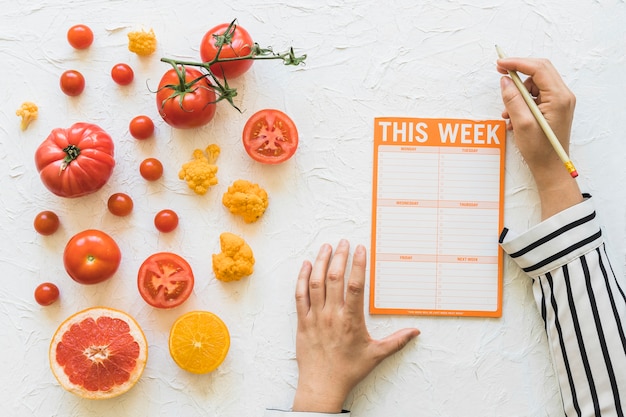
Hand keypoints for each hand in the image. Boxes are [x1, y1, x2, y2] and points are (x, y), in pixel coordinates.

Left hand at [292, 240, 419, 412]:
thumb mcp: (376, 355)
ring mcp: (315, 317)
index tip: (360, 249)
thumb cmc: (348, 370)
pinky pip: (300, 295)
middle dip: (339, 257)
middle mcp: (331, 315)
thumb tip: (416, 331)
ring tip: (326, 247)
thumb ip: (397, 341)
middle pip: (334, 279)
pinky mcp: (302, 321)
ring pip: (316, 283)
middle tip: (343, 242)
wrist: (321, 385)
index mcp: (350, 320)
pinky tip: (307, 266)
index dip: (357, 265)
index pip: (355, 286)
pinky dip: (302, 278)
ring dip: (321, 262)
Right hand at [497, 57, 581, 217]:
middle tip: (500, 72)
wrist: (551, 168)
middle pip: (540, 70)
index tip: (500, 64)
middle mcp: (563, 96)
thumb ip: (513, 99)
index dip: (517, 63)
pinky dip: (523, 100)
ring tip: (508, 111)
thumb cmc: (539, 150)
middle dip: (518, 70)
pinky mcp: (554, 107)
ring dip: (519, 91)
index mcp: (558, 98)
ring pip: (536, 83)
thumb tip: (505, 81)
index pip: (538, 68)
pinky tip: (514, 116)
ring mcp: (560, 101)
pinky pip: (536, 95)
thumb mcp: (522, 124)